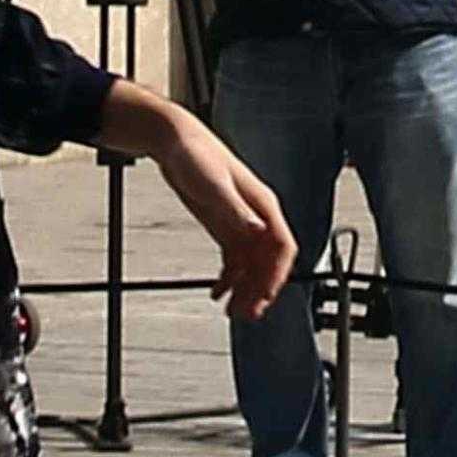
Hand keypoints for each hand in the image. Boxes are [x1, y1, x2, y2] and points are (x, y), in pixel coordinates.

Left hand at [111, 87, 295, 319]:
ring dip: (245, 288)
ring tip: (232, 312)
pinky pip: (233, 260)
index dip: (277, 274)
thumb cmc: (196, 155)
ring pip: (251, 264)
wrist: (175, 142)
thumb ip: (236, 211)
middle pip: (268, 260)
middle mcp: (256, 216)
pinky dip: (229, 279)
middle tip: (247, 315)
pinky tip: (217, 293)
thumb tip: (258, 232)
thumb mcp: (213, 186)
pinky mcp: (224, 225)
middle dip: (260, 289)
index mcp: (262, 205)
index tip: (266, 297)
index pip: (282, 246)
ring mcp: (240, 222)